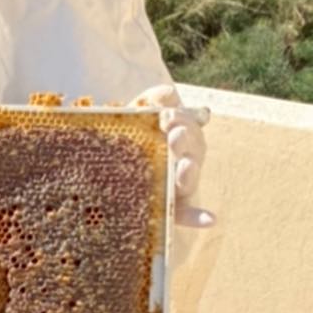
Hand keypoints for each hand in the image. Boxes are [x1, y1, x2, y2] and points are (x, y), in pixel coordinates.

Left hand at [133, 84, 214, 229]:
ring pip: (190, 177)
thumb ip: (150, 103)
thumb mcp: (133, 121)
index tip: (165, 115)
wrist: (102, 183)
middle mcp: (182, 159)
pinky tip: (210, 219)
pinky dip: (198, 217)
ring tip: (185, 166)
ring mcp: (178, 185)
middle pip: (194, 147)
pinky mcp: (170, 210)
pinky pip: (185, 215)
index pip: (189, 122)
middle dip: (186, 139)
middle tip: (173, 135)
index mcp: (177, 135)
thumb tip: (169, 93)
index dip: (183, 117)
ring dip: (189, 171)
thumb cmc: (123, 145)